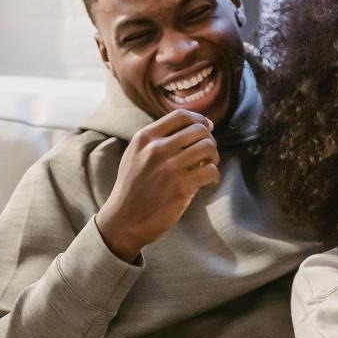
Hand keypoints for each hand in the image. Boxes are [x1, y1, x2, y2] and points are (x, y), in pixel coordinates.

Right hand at [96, 109, 220, 261]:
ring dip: (214, 157)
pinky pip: (211, 171)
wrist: (123, 221)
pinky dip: (214, 176)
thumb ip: (156, 140)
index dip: (199, 119)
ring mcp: (169, 167)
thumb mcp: (135, 156)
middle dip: (209, 140)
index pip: (180, 116)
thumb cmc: (132, 189)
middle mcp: (157, 149)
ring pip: (208, 147)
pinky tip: (207, 182)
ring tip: (208, 167)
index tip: (206, 128)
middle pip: (199, 130)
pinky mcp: (181, 187)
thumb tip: (192, 128)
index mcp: (145, 138)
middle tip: (207, 154)